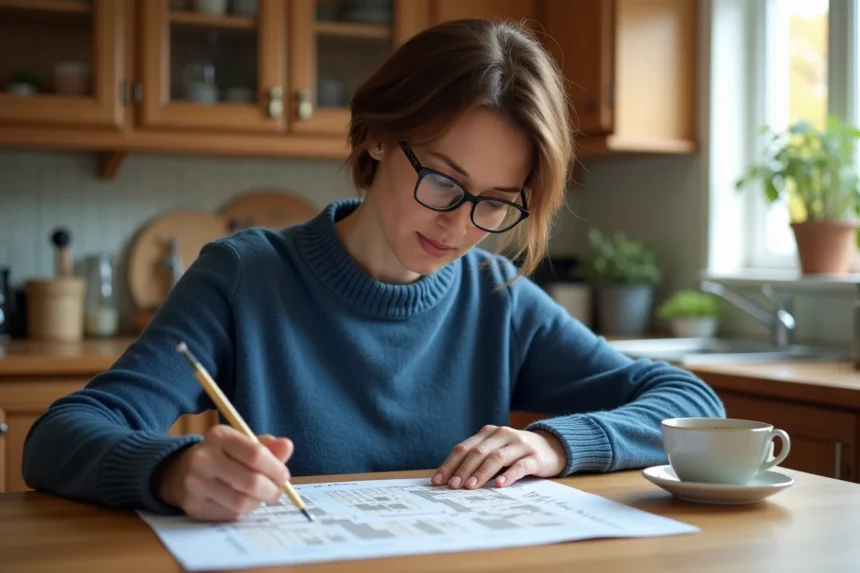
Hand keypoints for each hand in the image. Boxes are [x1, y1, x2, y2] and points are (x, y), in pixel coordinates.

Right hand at [154, 425, 293, 520]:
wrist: (180, 471)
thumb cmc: (223, 456)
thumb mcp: (242, 443)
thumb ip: (267, 446)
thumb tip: (287, 446)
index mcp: (219, 436)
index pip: (255, 454)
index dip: (275, 468)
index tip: (284, 476)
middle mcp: (203, 458)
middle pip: (250, 481)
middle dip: (271, 490)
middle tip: (277, 492)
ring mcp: (195, 483)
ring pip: (240, 502)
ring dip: (258, 503)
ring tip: (260, 498)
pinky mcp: (193, 505)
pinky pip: (228, 514)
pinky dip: (242, 511)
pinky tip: (241, 502)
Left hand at [432, 425, 566, 488]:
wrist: (551, 446)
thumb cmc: (516, 452)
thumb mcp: (496, 450)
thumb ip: (477, 458)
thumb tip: (450, 478)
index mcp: (488, 432)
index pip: (464, 447)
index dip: (450, 464)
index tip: (438, 480)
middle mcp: (503, 435)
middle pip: (478, 452)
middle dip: (463, 469)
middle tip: (453, 485)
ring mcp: (520, 445)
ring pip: (497, 457)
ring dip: (482, 472)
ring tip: (471, 486)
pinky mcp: (535, 457)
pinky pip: (520, 466)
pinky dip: (509, 475)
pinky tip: (499, 484)